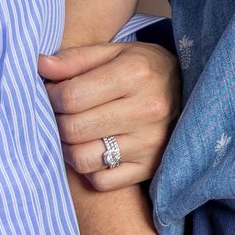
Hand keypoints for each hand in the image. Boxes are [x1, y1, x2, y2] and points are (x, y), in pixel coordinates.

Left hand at [40, 39, 178, 189]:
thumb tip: (39, 66)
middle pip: (73, 129)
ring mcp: (151, 143)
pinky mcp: (151, 168)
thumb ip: (76, 60)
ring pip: (82, 159)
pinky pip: (101, 181)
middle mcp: (148, 110)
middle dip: (57, 122)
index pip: (70, 97)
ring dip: (70, 148)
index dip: (51, 96)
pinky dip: (91, 170)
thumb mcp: (116, 53)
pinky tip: (97, 151)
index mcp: (136, 74)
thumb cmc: (146, 70)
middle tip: (62, 114)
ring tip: (76, 133)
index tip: (53, 94)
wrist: (195, 93)